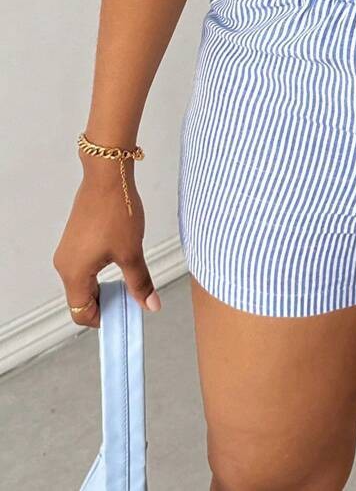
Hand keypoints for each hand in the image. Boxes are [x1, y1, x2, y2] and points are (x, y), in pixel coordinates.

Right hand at [52, 158, 160, 328]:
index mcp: (73, 274)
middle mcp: (64, 265)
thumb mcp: (132, 252)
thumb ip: (140, 283)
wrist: (108, 177)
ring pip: (84, 282)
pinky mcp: (74, 239)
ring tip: (130, 280)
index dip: (103, 319)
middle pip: (81, 299)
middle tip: (132, 300)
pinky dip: (101, 272)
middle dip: (106, 303)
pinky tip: (121, 262)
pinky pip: (84, 266)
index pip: (81, 313)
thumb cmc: (116, 213)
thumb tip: (150, 305)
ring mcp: (68, 251)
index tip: (125, 316)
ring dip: (105, 286)